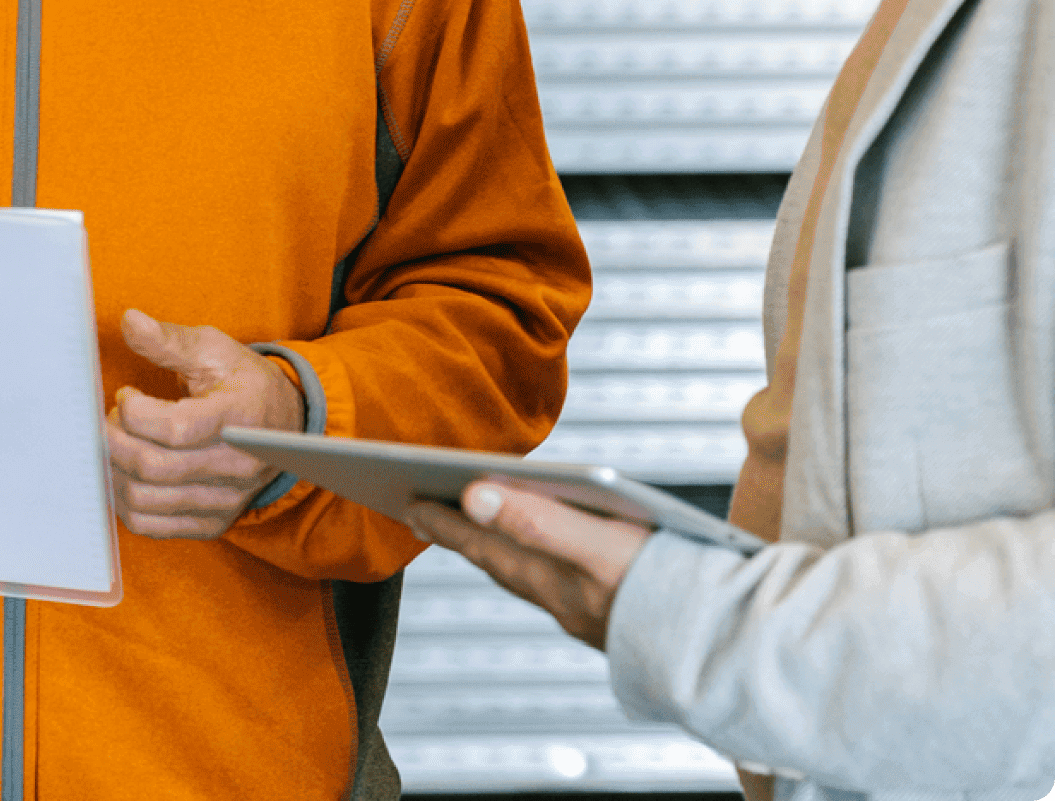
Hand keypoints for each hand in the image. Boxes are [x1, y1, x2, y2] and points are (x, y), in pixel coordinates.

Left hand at [104, 308, 305, 540]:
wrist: (283, 424)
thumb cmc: (242, 382)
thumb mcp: (214, 349)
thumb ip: (170, 340)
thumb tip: (129, 321)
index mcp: (239, 417)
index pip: (175, 428)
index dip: (134, 411)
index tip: (126, 393)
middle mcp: (235, 466)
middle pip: (152, 466)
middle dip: (113, 439)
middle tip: (109, 417)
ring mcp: (223, 500)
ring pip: (145, 500)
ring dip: (113, 469)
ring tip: (116, 441)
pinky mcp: (210, 523)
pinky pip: (151, 525)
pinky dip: (124, 501)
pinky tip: (121, 471)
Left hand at [402, 480, 650, 649]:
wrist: (739, 651)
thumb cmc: (673, 590)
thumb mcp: (600, 544)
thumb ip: (536, 518)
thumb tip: (473, 495)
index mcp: (557, 578)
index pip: (484, 543)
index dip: (445, 522)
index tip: (408, 502)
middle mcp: (567, 600)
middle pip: (500, 562)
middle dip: (461, 535)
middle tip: (422, 512)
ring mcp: (592, 614)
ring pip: (528, 575)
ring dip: (494, 550)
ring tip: (470, 530)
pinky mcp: (620, 620)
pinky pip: (558, 586)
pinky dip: (535, 566)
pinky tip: (540, 561)